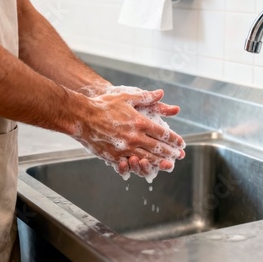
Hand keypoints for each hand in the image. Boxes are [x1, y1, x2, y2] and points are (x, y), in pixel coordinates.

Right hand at [68, 87, 184, 179]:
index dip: (174, 139)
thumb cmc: (103, 105)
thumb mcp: (127, 97)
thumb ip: (146, 97)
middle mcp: (135, 137)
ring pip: (148, 158)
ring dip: (160, 162)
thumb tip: (161, 93)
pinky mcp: (114, 156)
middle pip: (158, 148)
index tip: (181, 143)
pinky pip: (131, 164)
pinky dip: (141, 166)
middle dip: (171, 153)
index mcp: (140, 122)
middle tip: (178, 156)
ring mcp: (125, 149)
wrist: (81, 117)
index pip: (163, 134)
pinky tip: (146, 167)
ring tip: (168, 164)